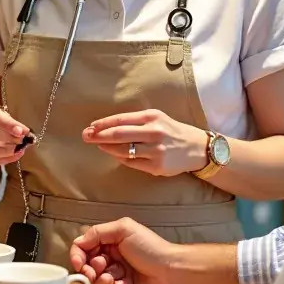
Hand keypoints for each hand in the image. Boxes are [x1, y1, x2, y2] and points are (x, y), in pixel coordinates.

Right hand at [0, 100, 30, 167]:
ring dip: (7, 151)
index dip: (8, 124)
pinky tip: (15, 156)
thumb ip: (13, 123)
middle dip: (9, 139)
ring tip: (20, 149)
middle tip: (22, 141)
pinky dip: (4, 160)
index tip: (22, 131)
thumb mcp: (3, 116)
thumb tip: (25, 132)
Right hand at [70, 218, 175, 283]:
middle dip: (87, 270)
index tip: (79, 263)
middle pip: (86, 264)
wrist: (171, 270)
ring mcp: (115, 273)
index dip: (77, 255)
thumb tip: (78, 241)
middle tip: (95, 272)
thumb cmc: (149, 246)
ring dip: (99, 280)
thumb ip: (98, 232)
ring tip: (110, 279)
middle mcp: (110, 255)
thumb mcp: (124, 229)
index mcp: (108, 239)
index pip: (83, 246)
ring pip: (95, 280)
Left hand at [82, 110, 207, 176]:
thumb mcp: (157, 119)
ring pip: (123, 150)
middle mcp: (153, 132)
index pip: (121, 119)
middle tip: (86, 136)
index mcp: (151, 117)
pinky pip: (132, 162)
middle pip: (118, 134)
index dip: (103, 123)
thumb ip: (135, 122)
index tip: (91, 126)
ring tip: (99, 146)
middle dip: (99, 135)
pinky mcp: (157, 166)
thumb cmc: (172, 131)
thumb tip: (108, 128)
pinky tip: (116, 155)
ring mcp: (155, 150)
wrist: (197, 148)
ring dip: (107, 148)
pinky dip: (121, 158)